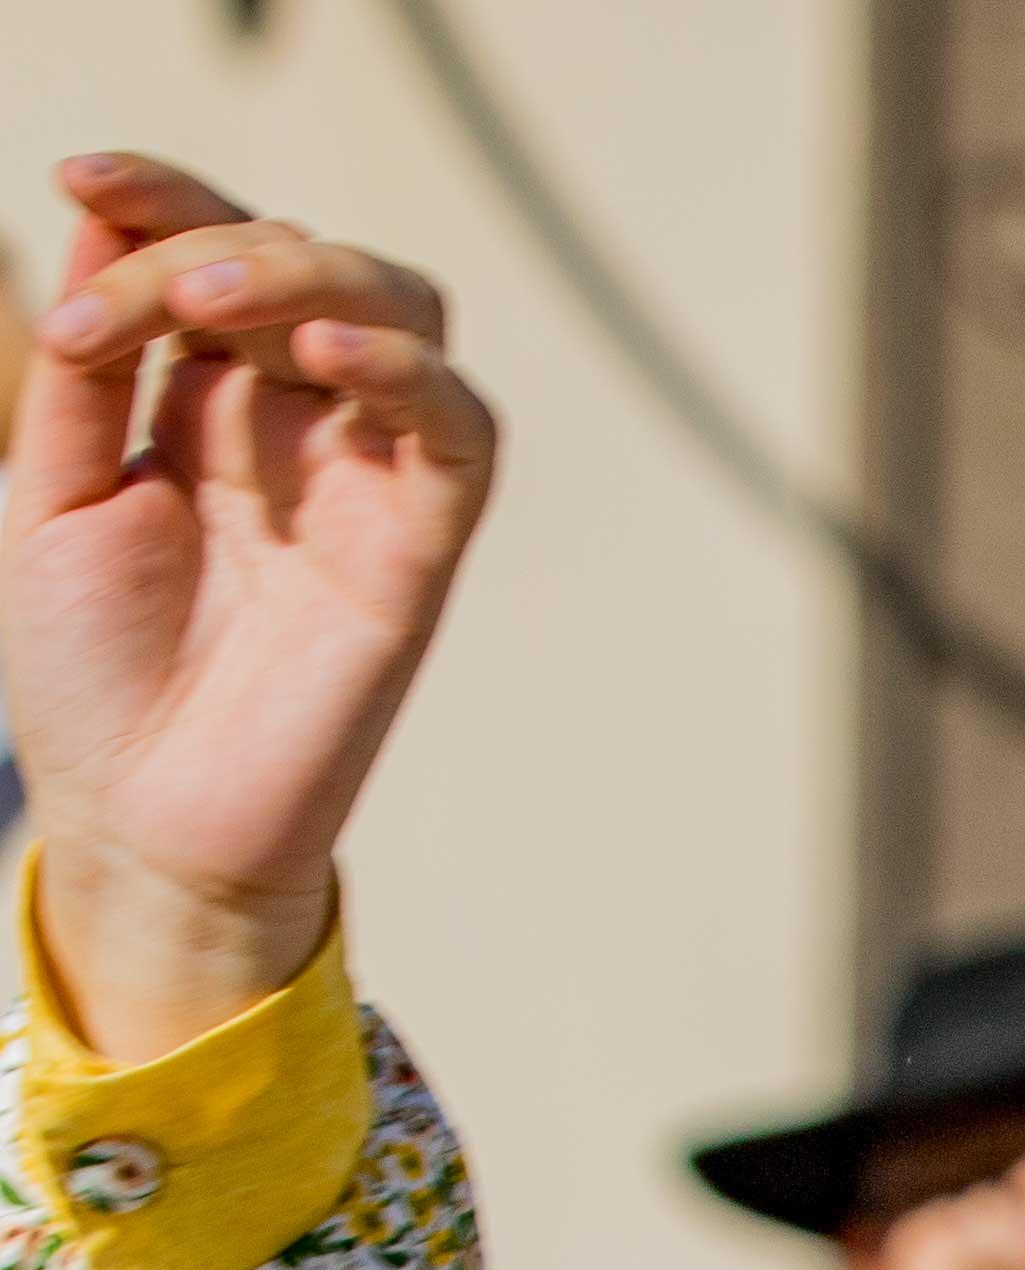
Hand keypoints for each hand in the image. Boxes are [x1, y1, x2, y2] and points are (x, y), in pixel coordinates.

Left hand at [6, 157, 500, 1061]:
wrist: (138, 816)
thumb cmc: (88, 668)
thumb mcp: (47, 490)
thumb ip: (83, 369)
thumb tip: (99, 225)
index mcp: (205, 396)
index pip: (213, 250)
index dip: (162, 195)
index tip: (81, 176)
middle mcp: (296, 421)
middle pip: (305, 259)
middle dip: (218, 244)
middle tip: (139, 298)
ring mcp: (364, 479)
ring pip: (400, 312)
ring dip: (311, 277)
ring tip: (214, 307)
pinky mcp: (418, 549)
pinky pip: (457, 432)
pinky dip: (408, 371)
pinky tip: (329, 352)